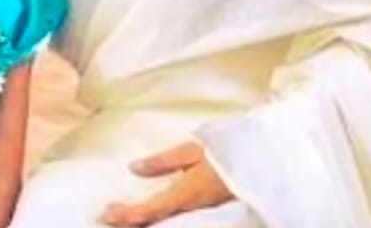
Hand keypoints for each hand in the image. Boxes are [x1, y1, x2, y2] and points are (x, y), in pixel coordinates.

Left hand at [99, 142, 232, 226]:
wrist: (263, 163)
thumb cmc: (229, 152)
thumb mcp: (193, 150)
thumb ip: (162, 161)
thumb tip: (133, 168)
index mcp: (186, 194)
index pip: (150, 211)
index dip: (127, 215)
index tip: (107, 213)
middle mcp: (193, 210)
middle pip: (156, 224)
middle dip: (131, 223)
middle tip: (108, 217)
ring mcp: (202, 214)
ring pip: (167, 225)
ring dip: (145, 222)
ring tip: (124, 218)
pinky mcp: (209, 214)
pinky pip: (179, 221)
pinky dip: (159, 219)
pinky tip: (151, 216)